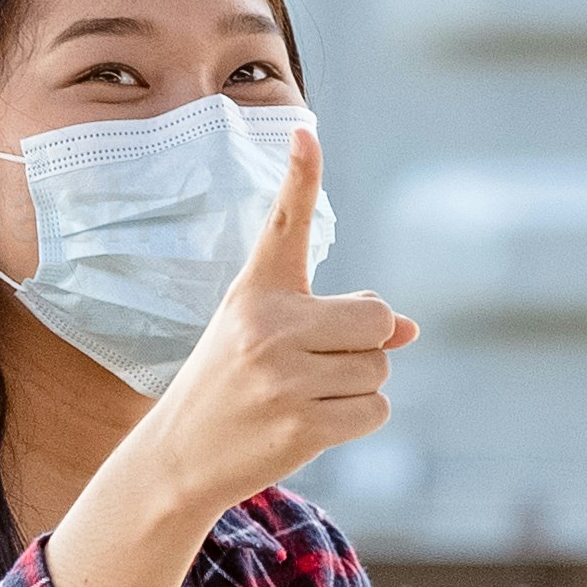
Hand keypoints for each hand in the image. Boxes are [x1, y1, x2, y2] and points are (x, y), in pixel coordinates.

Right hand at [132, 122, 414, 513]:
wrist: (178, 456)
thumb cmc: (233, 383)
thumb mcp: (270, 336)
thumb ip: (338, 321)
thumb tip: (408, 329)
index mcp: (256, 290)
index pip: (286, 223)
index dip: (301, 175)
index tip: (305, 130)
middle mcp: (267, 325)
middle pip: (375, 316)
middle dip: (364, 344)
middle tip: (314, 365)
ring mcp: (283, 376)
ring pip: (379, 367)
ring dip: (359, 385)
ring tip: (305, 396)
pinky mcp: (301, 425)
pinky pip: (375, 410)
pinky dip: (358, 420)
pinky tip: (312, 424)